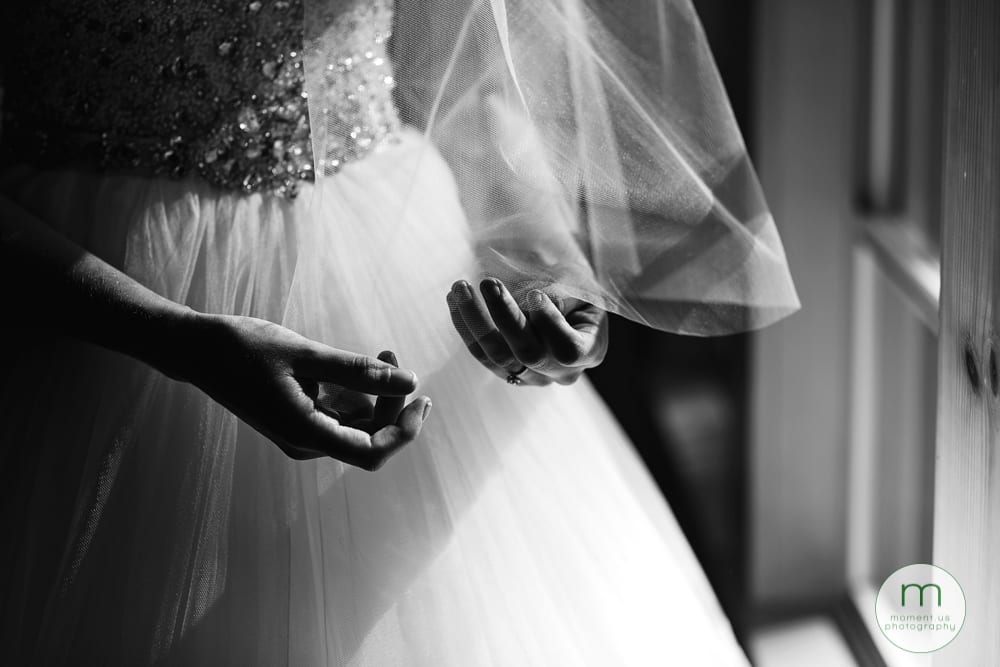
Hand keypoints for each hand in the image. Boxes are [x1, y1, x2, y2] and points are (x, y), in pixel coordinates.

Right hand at [168, 313, 430, 469]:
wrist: (195, 349)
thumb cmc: (243, 348)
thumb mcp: (305, 353)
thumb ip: (359, 371)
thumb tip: (411, 382)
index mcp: (305, 433)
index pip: (371, 453)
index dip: (403, 432)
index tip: (421, 400)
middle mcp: (306, 442)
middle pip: (369, 436)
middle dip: (391, 401)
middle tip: (393, 354)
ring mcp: (302, 433)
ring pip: (358, 424)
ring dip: (376, 392)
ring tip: (382, 352)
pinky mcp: (299, 420)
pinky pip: (341, 414)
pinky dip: (357, 392)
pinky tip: (358, 364)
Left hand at [446, 278, 607, 385]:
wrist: (562, 295)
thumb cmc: (575, 285)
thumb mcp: (577, 283)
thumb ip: (559, 294)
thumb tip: (529, 302)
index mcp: (590, 351)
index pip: (569, 349)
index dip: (550, 324)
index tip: (534, 293)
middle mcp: (561, 372)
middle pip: (529, 353)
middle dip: (505, 316)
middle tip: (489, 282)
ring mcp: (532, 376)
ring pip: (498, 356)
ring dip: (475, 319)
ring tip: (460, 287)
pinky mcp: (506, 371)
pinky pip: (481, 353)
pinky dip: (465, 325)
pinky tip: (454, 299)